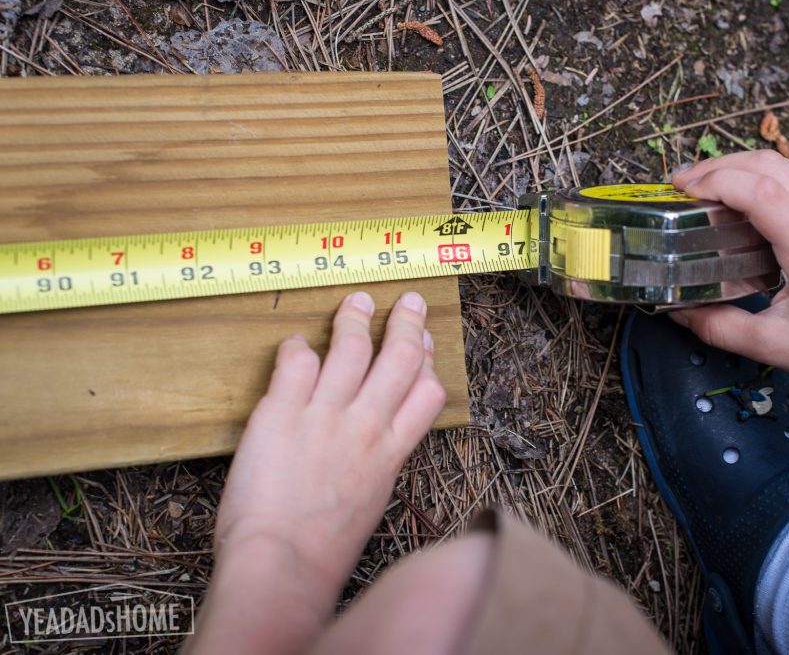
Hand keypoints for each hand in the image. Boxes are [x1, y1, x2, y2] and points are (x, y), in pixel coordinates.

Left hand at [187, 291, 445, 654]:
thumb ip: (375, 462)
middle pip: (400, 358)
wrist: (282, 566)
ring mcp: (325, 416)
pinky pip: (297, 359)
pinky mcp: (282, 412)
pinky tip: (295, 343)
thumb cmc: (321, 551)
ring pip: (352, 347)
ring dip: (356, 318)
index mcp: (390, 452)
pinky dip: (298, 345)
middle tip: (409, 301)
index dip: (429, 362)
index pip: (428, 392)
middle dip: (408, 322)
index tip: (423, 345)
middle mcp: (365, 426)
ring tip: (356, 301)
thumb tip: (373, 438)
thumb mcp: (369, 503)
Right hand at [671, 151, 788, 391]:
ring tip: (703, 189)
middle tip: (682, 186)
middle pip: (770, 164)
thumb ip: (719, 328)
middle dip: (719, 166)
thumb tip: (680, 312)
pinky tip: (737, 202)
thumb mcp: (773, 347)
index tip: (682, 191)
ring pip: (784, 166)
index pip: (760, 191)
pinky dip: (760, 180)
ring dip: (739, 168)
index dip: (716, 181)